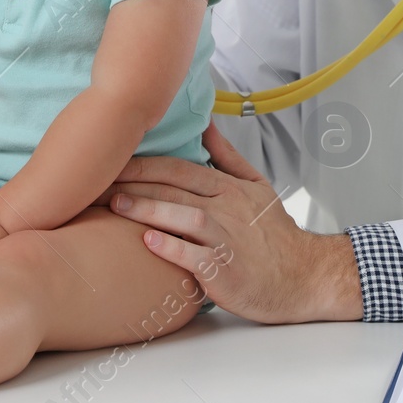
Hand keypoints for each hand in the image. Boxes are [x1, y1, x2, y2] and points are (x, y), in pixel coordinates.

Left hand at [102, 122, 362, 323]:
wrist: (304, 276)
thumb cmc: (275, 235)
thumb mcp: (257, 187)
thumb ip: (228, 156)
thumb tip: (205, 125)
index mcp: (228, 187)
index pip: (179, 168)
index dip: (143, 164)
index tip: (111, 162)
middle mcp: (226, 209)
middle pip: (174, 189)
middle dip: (133, 183)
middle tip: (98, 182)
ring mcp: (227, 239)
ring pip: (183, 217)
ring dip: (147, 209)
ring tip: (115, 206)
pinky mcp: (226, 271)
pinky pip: (194, 256)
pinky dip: (171, 247)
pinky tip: (147, 241)